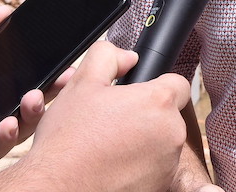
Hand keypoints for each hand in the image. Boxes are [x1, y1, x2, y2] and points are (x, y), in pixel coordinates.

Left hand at [0, 5, 64, 176]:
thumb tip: (5, 10)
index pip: (29, 78)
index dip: (51, 72)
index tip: (68, 62)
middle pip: (34, 103)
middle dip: (53, 92)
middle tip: (62, 80)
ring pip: (21, 129)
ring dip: (33, 115)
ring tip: (33, 99)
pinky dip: (5, 139)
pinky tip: (7, 124)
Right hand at [6, 42, 191, 191]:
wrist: (57, 188)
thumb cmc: (68, 141)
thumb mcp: (81, 84)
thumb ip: (108, 57)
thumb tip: (129, 57)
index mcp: (158, 103)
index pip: (178, 84)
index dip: (157, 86)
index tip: (138, 97)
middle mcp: (172, 134)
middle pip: (168, 116)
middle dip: (146, 116)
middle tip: (114, 124)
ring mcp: (168, 164)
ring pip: (162, 143)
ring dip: (144, 143)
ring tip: (110, 147)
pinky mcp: (160, 186)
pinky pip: (156, 169)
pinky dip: (140, 167)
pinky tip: (113, 166)